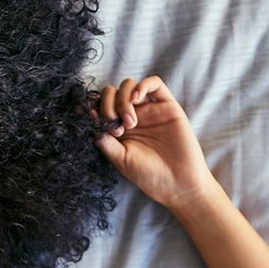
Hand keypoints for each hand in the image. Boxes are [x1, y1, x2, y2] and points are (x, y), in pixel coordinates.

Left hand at [92, 75, 218, 210]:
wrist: (178, 184)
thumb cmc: (148, 175)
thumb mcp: (119, 158)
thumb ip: (104, 139)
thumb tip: (90, 115)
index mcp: (117, 128)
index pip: (100, 106)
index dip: (94, 108)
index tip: (95, 122)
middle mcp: (132, 116)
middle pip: (112, 93)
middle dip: (108, 105)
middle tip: (117, 129)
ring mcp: (149, 110)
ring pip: (129, 85)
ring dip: (123, 99)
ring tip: (130, 123)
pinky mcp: (168, 106)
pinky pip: (155, 83)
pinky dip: (142, 85)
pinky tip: (136, 98)